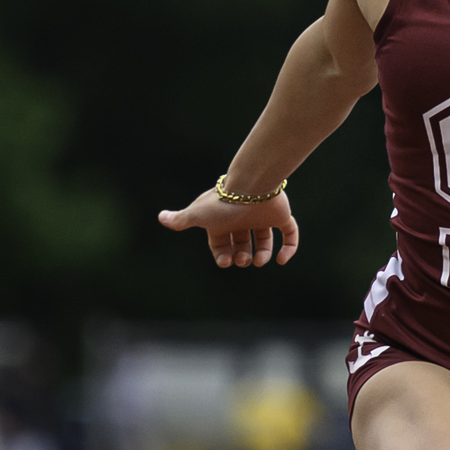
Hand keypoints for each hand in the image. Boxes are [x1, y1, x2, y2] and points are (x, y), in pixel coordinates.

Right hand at [157, 187, 298, 269]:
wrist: (251, 188)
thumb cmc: (223, 203)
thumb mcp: (198, 215)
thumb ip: (181, 219)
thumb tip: (160, 218)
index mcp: (223, 220)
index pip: (221, 244)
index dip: (223, 255)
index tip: (225, 262)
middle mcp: (242, 219)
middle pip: (242, 243)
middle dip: (242, 256)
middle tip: (244, 260)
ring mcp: (262, 217)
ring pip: (264, 240)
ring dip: (263, 255)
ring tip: (259, 260)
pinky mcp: (281, 215)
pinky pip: (289, 234)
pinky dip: (289, 248)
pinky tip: (282, 259)